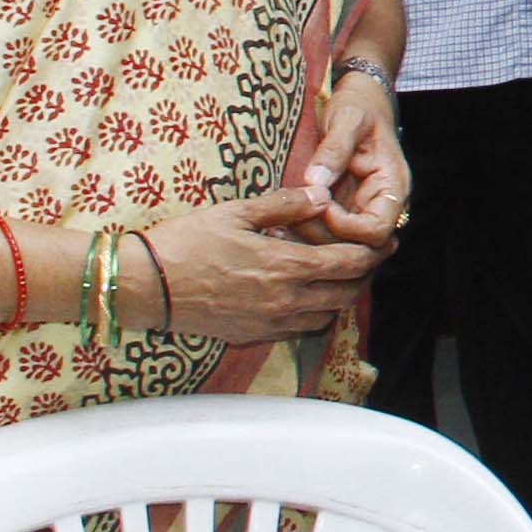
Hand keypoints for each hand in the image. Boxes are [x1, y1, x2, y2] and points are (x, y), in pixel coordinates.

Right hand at [146, 190, 383, 347]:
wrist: (145, 285)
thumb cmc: (187, 243)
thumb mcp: (236, 212)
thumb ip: (284, 204)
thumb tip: (320, 195)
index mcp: (287, 267)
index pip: (351, 264)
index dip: (375, 253)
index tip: (386, 242)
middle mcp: (286, 302)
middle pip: (348, 295)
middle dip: (365, 276)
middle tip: (370, 258)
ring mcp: (269, 324)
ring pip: (326, 318)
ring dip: (340, 298)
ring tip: (338, 277)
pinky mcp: (252, 336)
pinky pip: (297, 331)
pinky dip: (312, 316)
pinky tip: (303, 297)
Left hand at [291, 65, 406, 248]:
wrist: (360, 98)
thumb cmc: (360, 105)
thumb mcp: (348, 119)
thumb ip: (334, 149)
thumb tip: (315, 182)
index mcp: (392, 186)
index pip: (376, 230)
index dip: (345, 227)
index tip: (318, 203)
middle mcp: (379, 204)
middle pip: (356, 246)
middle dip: (321, 237)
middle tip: (285, 220)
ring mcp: (359, 209)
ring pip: (338, 244)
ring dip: (308, 239)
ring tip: (276, 224)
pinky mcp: (340, 209)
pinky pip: (325, 232)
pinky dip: (304, 231)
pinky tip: (280, 221)